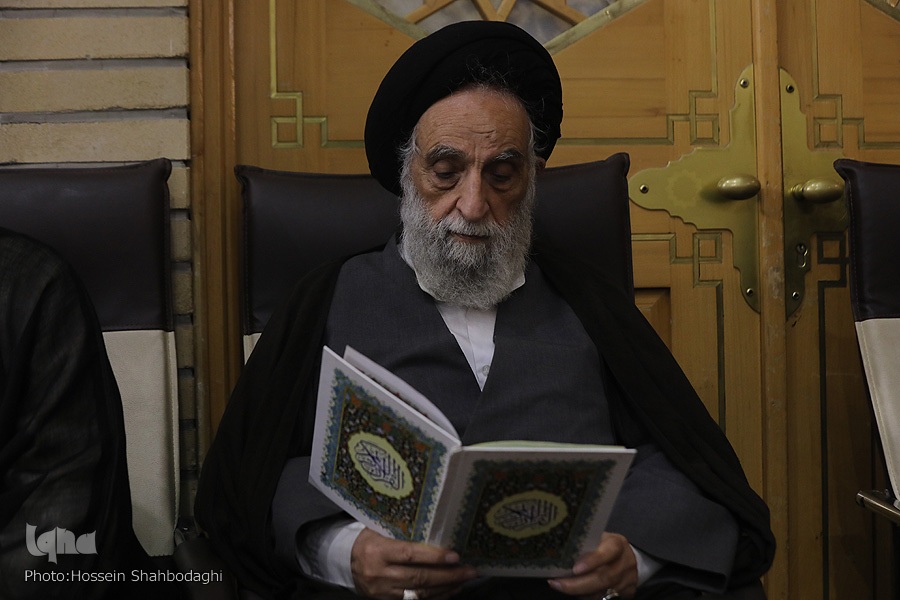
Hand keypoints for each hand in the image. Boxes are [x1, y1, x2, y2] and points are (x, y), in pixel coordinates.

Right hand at [351, 528, 478, 599]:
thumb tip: (437, 532)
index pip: (409, 555)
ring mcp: (383, 592)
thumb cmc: (368, 539)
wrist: (345, 561)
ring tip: (464, 580)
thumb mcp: (379, 529)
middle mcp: (380, 574)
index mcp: (378, 551)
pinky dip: (435, 598)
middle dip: (447, 576)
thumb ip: (403, 533)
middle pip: (419, 578)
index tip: (455, 556)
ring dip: (445, 588)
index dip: (434, 557)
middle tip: (470, 571)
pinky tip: (450, 591)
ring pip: (419, 594)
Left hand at [547, 533, 637, 598]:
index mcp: (617, 544)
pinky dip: (587, 597)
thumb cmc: (605, 545)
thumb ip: (585, 545)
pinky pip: (605, 599)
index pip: (608, 552)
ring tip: (561, 587)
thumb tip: (558, 552)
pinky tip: (576, 593)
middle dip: (578, 584)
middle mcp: (625, 562)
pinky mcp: (628, 593)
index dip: (593, 561)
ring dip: (579, 592)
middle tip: (557, 583)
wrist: (627, 557)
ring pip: (602, 592)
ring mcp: (628, 580)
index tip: (575, 569)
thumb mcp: (598, 538)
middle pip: (603, 578)